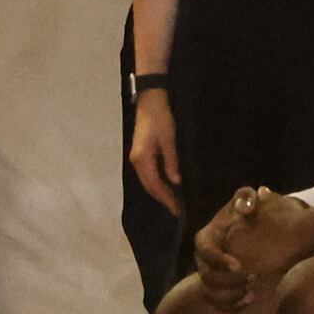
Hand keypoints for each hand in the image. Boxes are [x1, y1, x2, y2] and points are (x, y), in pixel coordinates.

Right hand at [128, 91, 180, 210]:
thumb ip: (171, 162)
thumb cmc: (161, 120)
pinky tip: (166, 186)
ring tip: (172, 201)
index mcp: (143, 158)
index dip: (166, 198)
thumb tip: (175, 181)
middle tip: (176, 209)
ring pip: (147, 181)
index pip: (154, 184)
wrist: (150, 103)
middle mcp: (136, 161)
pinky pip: (147, 174)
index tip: (177, 209)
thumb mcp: (169, 140)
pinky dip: (156, 183)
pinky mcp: (140, 154)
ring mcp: (136, 158)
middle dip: (162, 198)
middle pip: (148, 185)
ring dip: (159, 192)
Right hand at [195, 187, 313, 311]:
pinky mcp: (221, 288)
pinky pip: (220, 303)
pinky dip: (232, 305)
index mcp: (206, 237)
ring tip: (252, 290)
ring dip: (229, 295)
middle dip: (227, 280)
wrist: (262, 229)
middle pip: (205, 275)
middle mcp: (204, 258)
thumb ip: (246, 198)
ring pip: (210, 292)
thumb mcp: (249, 201)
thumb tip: (245, 207)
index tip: (240, 265)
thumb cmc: (253, 215)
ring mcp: (211, 274)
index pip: (204, 250)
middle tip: (252, 278)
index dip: (218, 259)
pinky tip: (251, 299)